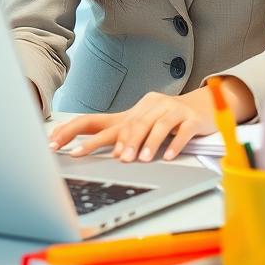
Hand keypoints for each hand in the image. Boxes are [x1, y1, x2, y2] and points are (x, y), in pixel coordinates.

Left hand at [48, 78, 255, 161]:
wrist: (204, 105)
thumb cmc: (168, 118)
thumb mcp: (142, 125)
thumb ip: (123, 136)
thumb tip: (99, 153)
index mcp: (132, 112)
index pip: (97, 120)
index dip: (76, 131)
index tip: (60, 146)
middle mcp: (149, 108)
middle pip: (130, 124)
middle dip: (116, 142)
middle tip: (103, 158)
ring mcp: (172, 111)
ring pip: (157, 126)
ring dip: (147, 143)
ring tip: (139, 160)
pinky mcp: (191, 119)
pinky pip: (181, 131)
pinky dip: (174, 143)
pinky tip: (168, 155)